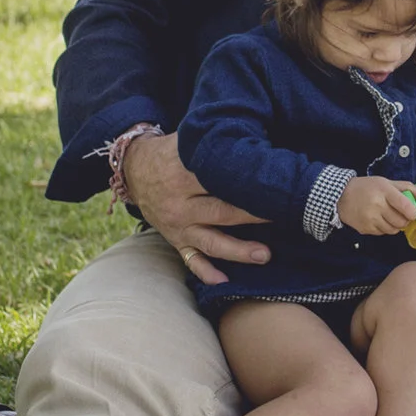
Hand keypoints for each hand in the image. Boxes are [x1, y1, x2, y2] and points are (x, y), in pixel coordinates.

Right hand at [121, 132, 267, 285]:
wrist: (133, 168)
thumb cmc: (172, 151)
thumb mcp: (188, 140)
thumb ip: (215, 140)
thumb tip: (255, 133)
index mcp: (184, 174)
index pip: (222, 181)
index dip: (249, 185)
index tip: (275, 188)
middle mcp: (180, 203)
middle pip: (221, 213)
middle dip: (253, 217)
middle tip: (282, 218)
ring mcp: (177, 225)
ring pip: (210, 241)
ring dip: (238, 251)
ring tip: (264, 255)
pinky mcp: (175, 239)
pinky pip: (190, 260)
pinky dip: (206, 272)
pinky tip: (224, 282)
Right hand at [339, 175, 415, 237]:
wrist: (340, 196)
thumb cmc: (366, 187)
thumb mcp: (385, 182)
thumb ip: (406, 188)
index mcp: (384, 192)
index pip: (405, 206)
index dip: (413, 212)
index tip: (414, 212)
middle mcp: (377, 206)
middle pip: (401, 222)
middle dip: (405, 220)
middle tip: (403, 214)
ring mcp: (370, 219)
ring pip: (393, 230)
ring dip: (396, 225)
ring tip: (390, 216)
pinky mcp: (365, 229)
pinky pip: (383, 233)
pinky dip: (384, 228)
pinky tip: (379, 219)